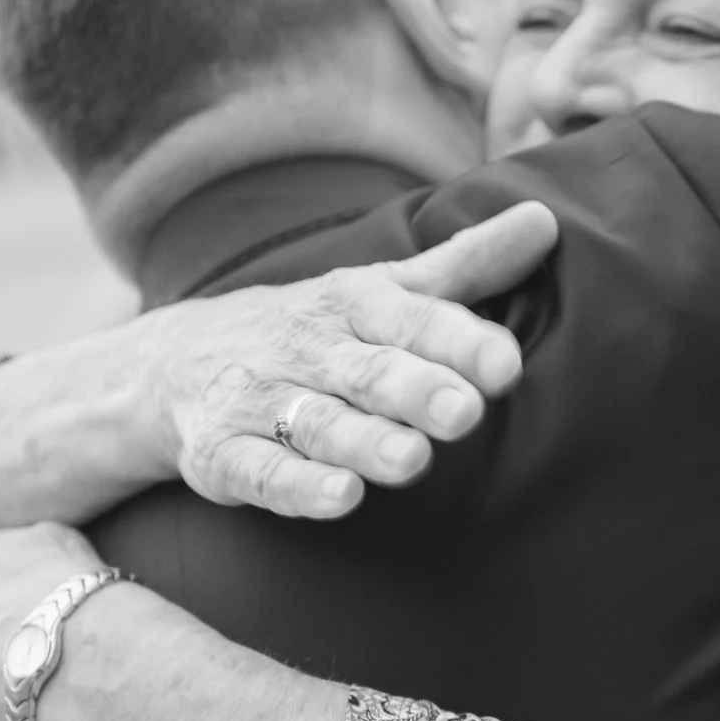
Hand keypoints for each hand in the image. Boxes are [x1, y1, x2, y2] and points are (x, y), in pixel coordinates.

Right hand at [147, 199, 557, 517]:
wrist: (174, 362)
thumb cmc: (312, 331)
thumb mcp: (380, 290)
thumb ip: (464, 268)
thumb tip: (545, 221)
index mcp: (351, 304)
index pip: (410, 318)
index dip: (459, 342)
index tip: (506, 365)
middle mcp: (307, 349)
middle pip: (367, 372)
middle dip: (416, 390)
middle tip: (465, 413)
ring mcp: (261, 402)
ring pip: (318, 424)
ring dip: (364, 443)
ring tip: (411, 460)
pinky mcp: (224, 455)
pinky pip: (262, 472)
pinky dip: (298, 488)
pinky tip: (339, 499)